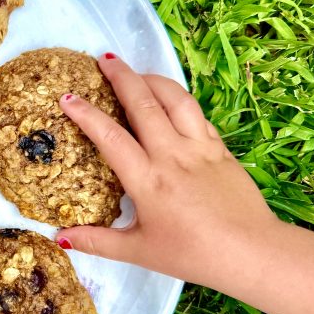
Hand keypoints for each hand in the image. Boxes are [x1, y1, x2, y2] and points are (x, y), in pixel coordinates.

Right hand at [56, 53, 313, 313]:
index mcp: (148, 180)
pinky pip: (196, 113)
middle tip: (104, 59)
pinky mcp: (220, 148)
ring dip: (153, 79)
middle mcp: (172, 155)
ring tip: (136, 72)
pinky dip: (178, 98)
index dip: (86, 114)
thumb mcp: (140, 252)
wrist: (252, 252)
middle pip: (144, 104)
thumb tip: (61, 237)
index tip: (68, 98)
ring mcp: (200, 148)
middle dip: (122, 77)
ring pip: (175, 99)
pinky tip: (169, 97)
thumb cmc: (193, 254)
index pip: (110, 137)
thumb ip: (98, 241)